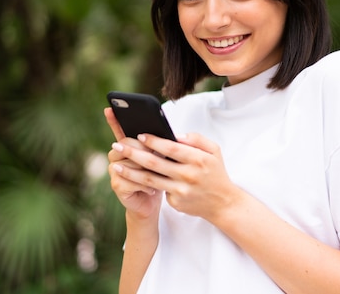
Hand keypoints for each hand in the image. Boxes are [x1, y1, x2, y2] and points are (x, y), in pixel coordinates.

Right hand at [105, 108, 161, 219]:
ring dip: (146, 170)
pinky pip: (130, 179)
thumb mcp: (163, 159)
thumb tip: (168, 134)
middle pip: (126, 145)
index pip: (120, 129)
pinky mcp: (117, 185)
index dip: (114, 119)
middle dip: (144, 150)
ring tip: (158, 176)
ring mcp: (114, 170)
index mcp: (129, 146)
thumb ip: (160, 145)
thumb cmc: (160, 178)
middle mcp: (118, 156)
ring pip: (129, 162)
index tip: (110, 108)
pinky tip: (152, 189)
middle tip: (159, 157)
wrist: (153, 203)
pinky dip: (145, 185)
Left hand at [125, 132, 241, 221]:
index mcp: (199, 159)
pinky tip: (131, 179)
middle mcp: (189, 175)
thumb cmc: (215, 172)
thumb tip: (176, 135)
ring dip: (131, 172)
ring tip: (116, 166)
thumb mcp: (214, 151)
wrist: (222, 203)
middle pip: (155, 163)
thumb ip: (197, 139)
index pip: (172, 148)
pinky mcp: (176, 203)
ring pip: (150, 180)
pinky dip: (143, 185)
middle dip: (133, 153)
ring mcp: (181, 191)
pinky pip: (158, 190)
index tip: (139, 135)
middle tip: (118, 146)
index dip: (154, 142)